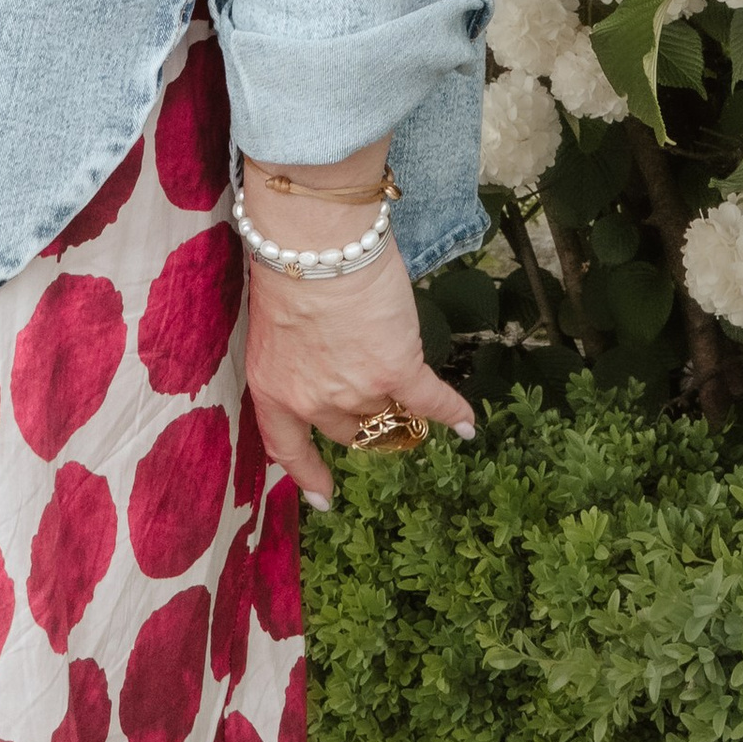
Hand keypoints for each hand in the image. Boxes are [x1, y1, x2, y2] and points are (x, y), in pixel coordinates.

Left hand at [242, 234, 473, 507]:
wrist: (314, 244)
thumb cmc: (289, 265)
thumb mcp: (277, 326)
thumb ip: (299, 356)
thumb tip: (327, 361)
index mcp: (274, 389)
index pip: (288, 449)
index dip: (308, 475)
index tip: (324, 497)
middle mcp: (313, 401)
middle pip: (348, 428)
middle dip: (366, 417)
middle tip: (382, 399)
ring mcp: (357, 390)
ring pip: (388, 408)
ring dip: (401, 399)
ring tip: (411, 378)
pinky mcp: (396, 371)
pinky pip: (430, 401)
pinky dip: (452, 413)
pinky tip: (468, 424)